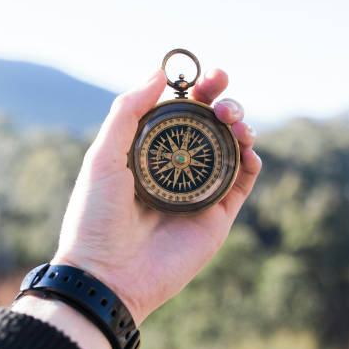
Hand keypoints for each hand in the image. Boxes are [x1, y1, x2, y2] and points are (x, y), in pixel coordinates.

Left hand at [52, 68, 260, 325]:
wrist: (107, 275)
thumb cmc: (97, 216)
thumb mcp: (103, 156)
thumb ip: (128, 112)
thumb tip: (158, 72)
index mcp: (150, 152)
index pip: (180, 113)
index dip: (196, 91)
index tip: (206, 75)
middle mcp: (177, 168)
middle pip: (210, 126)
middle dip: (222, 102)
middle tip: (222, 95)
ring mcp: (199, 191)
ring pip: (231, 149)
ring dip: (240, 126)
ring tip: (234, 121)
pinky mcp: (217, 215)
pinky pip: (242, 182)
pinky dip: (251, 161)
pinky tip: (247, 148)